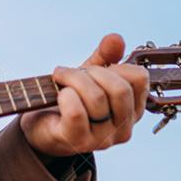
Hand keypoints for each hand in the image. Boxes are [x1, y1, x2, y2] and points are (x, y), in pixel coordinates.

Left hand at [20, 33, 148, 156]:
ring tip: (60, 80)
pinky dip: (65, 97)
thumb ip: (106, 56)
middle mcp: (123, 128)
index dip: (116, 66)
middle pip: (120, 89)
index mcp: (132, 110)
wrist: (41, 125)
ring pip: (96, 98)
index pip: (139, 78)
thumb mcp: (90, 74)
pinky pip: (76, 113)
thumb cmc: (70, 99)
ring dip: (72, 80)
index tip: (95, 70)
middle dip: (92, 73)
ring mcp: (103, 139)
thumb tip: (116, 38)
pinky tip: (59, 96)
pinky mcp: (78, 142)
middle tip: (71, 73)